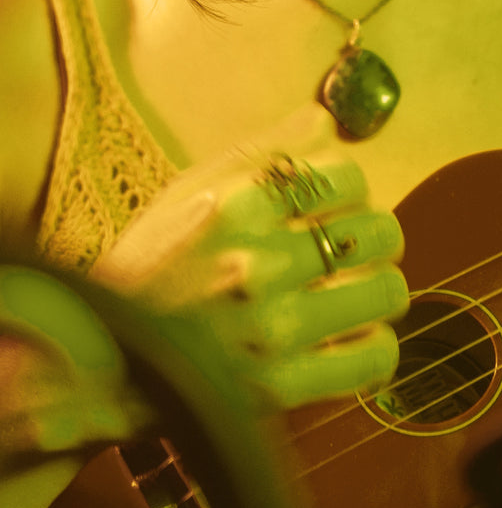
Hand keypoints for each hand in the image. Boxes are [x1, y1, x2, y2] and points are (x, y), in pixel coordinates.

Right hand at [91, 111, 408, 408]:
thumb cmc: (152, 270)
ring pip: (386, 291)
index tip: (336, 204)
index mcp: (231, 208)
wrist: (108, 362)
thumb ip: (259, 154)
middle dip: (375, 237)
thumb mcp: (186, 194)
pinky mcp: (285, 387)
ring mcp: (272, 331)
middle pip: (378, 231)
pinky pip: (374, 357)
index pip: (345, 176)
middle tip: (353, 250)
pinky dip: (373, 346)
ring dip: (378, 290)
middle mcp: (255, 266)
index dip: (352, 189)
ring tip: (354, 294)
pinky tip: (350, 339)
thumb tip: (326, 120)